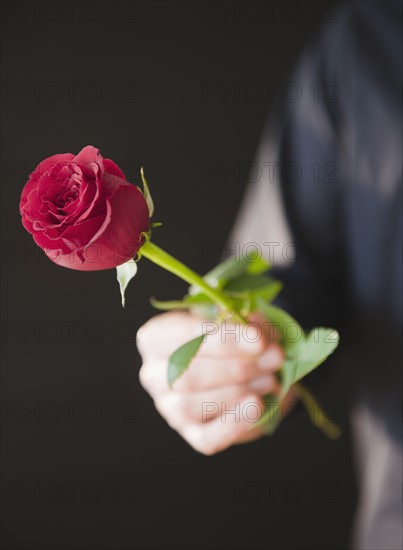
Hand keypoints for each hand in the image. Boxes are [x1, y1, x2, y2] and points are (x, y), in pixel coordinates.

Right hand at [137, 311, 284, 454]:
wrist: (236, 367)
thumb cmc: (227, 336)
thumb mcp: (233, 318)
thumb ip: (243, 321)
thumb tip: (258, 333)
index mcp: (156, 337)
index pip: (182, 337)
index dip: (223, 339)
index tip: (258, 340)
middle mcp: (153, 374)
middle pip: (189, 374)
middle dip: (238, 367)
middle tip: (275, 358)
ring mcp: (169, 407)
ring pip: (195, 404)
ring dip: (240, 391)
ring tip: (270, 379)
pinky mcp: (191, 433)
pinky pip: (207, 437)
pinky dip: (234, 423)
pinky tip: (257, 406)